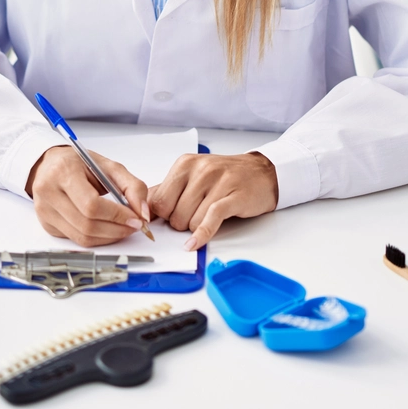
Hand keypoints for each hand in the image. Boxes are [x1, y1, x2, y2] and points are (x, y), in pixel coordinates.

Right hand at [25, 145, 150, 246]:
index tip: (136, 219)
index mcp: (63, 172)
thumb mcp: (109, 166)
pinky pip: (76, 240)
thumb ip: (132, 186)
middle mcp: (48, 193)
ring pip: (82, 237)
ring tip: (123, 227)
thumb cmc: (78, 164)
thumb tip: (143, 213)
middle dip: (116, 229)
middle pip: (87, 225)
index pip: (91, 205)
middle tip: (134, 225)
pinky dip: (97, 238)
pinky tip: (107, 228)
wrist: (48, 165)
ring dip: (109, 237)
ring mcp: (45, 212)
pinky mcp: (47, 225)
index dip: (117, 216)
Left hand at [148, 152, 277, 250]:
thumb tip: (145, 209)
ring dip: (195, 228)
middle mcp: (199, 170)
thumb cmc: (226, 176)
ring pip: (190, 220)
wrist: (263, 172)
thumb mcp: (193, 176)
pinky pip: (210, 219)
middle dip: (179, 223)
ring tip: (207, 217)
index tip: (164, 222)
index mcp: (185, 165)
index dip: (160, 216)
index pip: (158, 200)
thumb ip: (168, 190)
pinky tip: (194, 243)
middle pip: (172, 213)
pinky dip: (201, 234)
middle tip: (193, 216)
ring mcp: (217, 182)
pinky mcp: (233, 197)